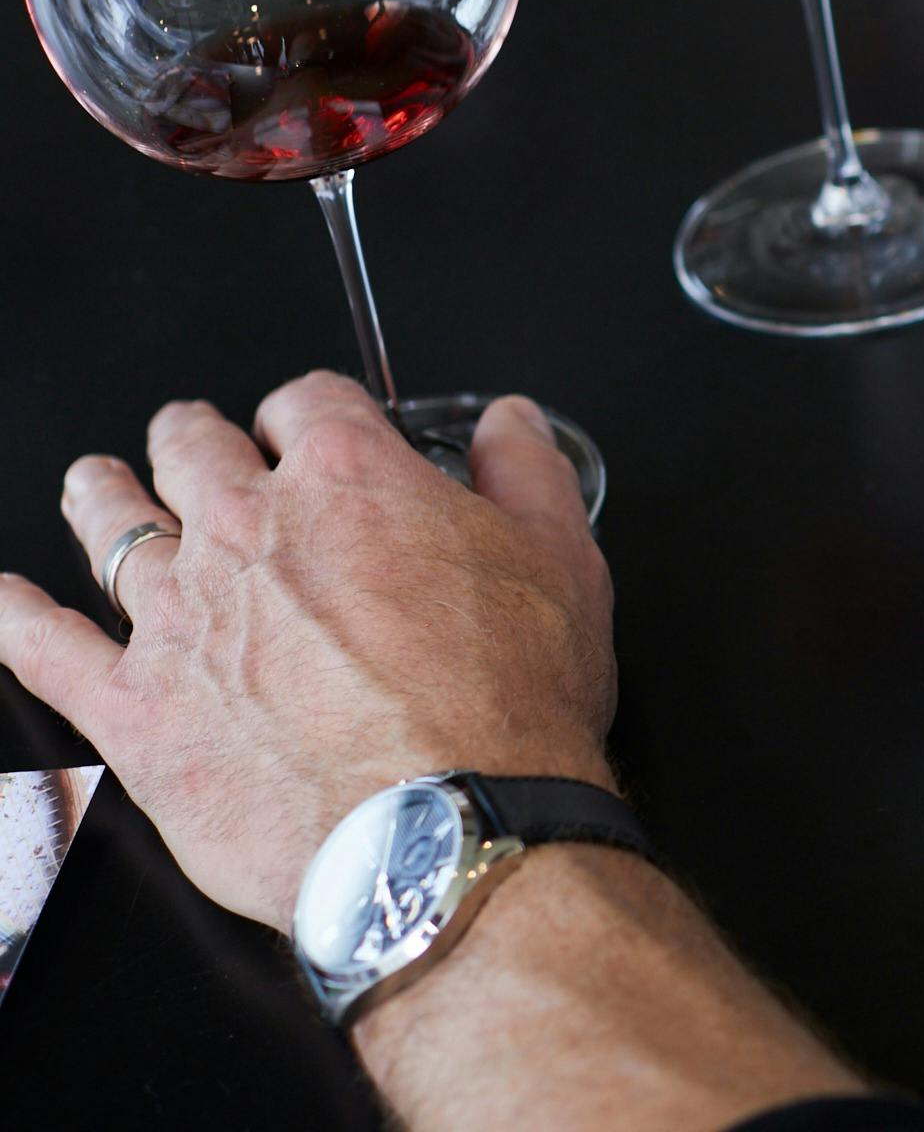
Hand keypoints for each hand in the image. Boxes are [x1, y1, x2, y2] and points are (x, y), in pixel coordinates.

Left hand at [0, 375, 614, 929]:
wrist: (442, 825)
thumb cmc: (505, 703)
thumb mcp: (564, 564)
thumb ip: (529, 474)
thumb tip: (508, 424)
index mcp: (350, 482)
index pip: (310, 402)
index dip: (313, 407)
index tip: (317, 422)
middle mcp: (249, 532)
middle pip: (195, 451)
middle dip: (194, 435)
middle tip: (191, 436)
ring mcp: (179, 619)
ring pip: (114, 528)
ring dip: (101, 495)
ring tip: (94, 482)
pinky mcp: (134, 710)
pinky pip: (45, 650)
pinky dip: (14, 619)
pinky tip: (2, 603)